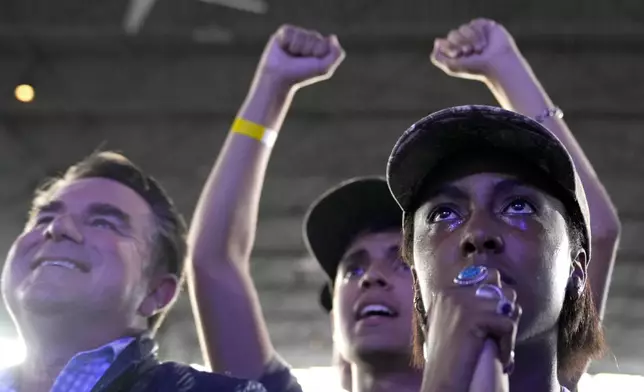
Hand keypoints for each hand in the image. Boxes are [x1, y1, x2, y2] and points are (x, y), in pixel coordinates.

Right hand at [256, 25, 344, 89]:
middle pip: (313, 38)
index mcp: (319, 45)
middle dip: (307, 51)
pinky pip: (290, 32)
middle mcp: (308, 38)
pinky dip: (287, 43)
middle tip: (298, 60)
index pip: (324, 42)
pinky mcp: (284, 32)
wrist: (279, 78)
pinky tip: (283, 48)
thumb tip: (332, 37)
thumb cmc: (301, 75)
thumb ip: (335, 54)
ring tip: (290, 55)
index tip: (309, 63)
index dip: (318, 54)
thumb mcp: (323, 68)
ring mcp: (296, 34)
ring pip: (302, 35)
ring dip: (296, 48)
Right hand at [422, 268, 519, 389]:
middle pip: (498, 283)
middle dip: (505, 305)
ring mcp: (462, 302)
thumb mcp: (449, 321)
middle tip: (502, 328)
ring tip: (501, 342)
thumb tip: (498, 292)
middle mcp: (452, 292)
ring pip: (507, 303)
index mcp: (446, 291)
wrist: (441, 377)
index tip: (496, 315)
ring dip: (509, 325)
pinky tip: (502, 356)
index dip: (497, 293)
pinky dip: (509, 343)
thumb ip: (465, 304)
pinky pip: (507, 324)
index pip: (485, 273)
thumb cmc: (447, 355)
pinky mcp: (474, 317)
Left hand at [430, 19, 519, 81]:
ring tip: (479, 49)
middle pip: (453, 34)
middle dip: (460, 43)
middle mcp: (464, 41)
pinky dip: (478, 34)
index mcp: (455, 50)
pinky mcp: (484, 26)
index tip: (458, 55)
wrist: (496, 64)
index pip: (443, 42)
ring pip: (463, 28)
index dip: (449, 47)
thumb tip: (437, 41)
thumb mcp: (451, 66)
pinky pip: (474, 24)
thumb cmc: (475, 68)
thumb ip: (437, 57)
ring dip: (471, 40)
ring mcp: (474, 33)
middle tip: (469, 52)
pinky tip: (485, 43)